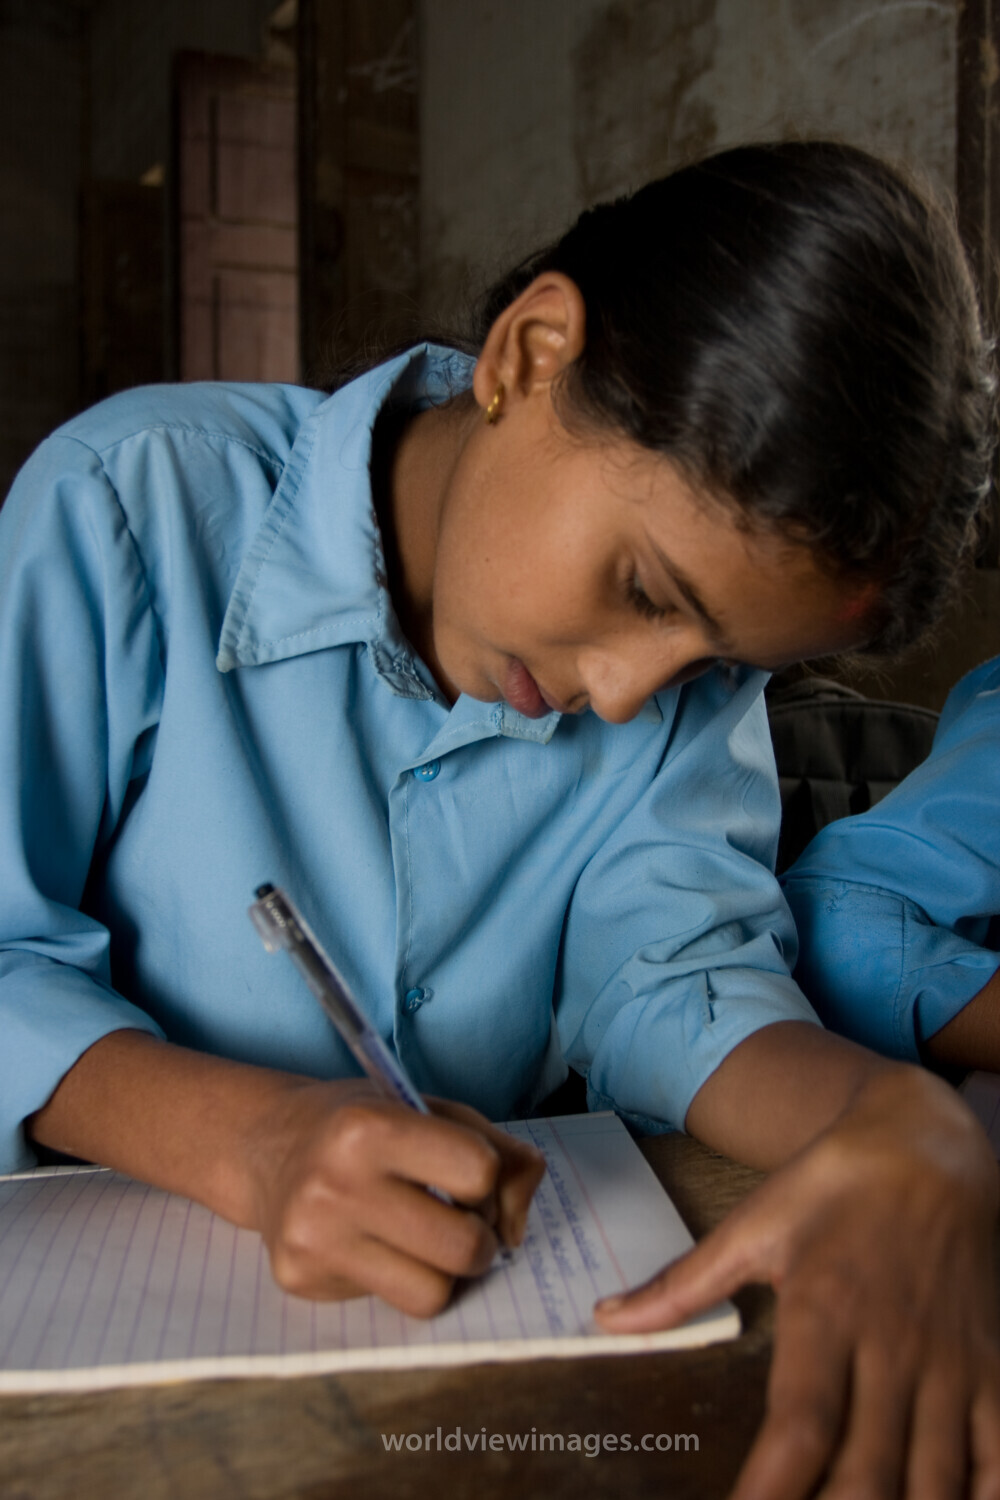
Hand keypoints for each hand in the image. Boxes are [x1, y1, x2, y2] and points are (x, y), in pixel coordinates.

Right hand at [244, 1079, 544, 1315]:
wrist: (267, 1145)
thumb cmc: (364, 1124)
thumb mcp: (432, 1109)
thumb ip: (500, 1153)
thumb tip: (516, 1231)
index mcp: (370, 1127)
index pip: (479, 1172)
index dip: (486, 1176)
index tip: (464, 1173)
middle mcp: (335, 1185)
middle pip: (464, 1247)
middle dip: (478, 1238)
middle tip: (456, 1218)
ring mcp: (315, 1238)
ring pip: (432, 1294)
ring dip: (443, 1271)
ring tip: (422, 1238)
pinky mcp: (301, 1279)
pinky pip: (388, 1303)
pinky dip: (398, 1278)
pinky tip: (373, 1244)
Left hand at [595, 1069, 999, 1497]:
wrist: (929, 1141)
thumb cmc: (834, 1184)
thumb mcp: (753, 1224)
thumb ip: (682, 1285)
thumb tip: (604, 1318)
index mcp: (825, 1310)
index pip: (800, 1424)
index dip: (771, 1489)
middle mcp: (893, 1345)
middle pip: (868, 1471)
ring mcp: (951, 1362)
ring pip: (936, 1477)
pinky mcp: (992, 1366)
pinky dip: (980, 1495)